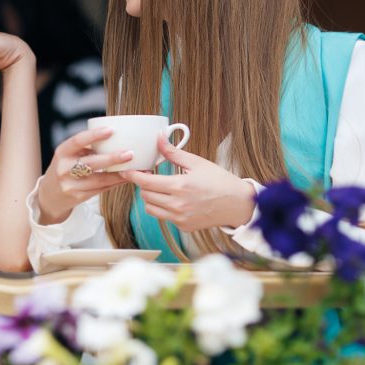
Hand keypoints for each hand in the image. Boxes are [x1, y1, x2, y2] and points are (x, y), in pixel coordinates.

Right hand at [37, 126, 131, 223]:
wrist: (49, 196)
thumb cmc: (65, 169)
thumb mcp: (68, 155)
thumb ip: (86, 148)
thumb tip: (116, 137)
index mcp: (62, 152)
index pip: (77, 141)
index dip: (94, 135)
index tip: (112, 130)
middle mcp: (64, 169)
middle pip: (91, 163)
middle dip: (112, 158)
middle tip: (130, 153)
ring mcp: (70, 185)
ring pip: (99, 179)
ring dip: (118, 174)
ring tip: (134, 168)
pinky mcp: (78, 197)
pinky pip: (100, 189)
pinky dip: (114, 183)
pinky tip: (125, 178)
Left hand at [122, 136, 255, 232]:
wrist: (238, 204)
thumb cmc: (220, 181)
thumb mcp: (197, 163)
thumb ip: (174, 153)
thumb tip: (159, 138)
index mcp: (179, 186)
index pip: (145, 182)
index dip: (132, 176)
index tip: (126, 171)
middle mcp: (177, 205)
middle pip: (145, 196)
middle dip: (143, 185)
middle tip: (149, 176)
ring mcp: (180, 218)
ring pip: (150, 208)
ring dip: (150, 198)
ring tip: (160, 188)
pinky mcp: (183, 226)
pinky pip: (163, 217)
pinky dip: (162, 208)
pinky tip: (173, 199)